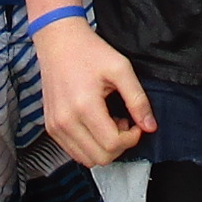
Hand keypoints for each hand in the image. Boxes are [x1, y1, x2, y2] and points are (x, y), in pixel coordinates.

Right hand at [31, 13, 153, 167]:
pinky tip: (95, 124)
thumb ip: (138, 100)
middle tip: (123, 122)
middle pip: (100, 158)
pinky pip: (74, 152)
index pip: (112, 145)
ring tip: (109, 123)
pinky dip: (89, 145)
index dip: (131, 138)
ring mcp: (55, 126)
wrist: (59, 41)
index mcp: (84, 106)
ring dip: (104, 147)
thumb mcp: (121, 69)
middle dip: (119, 145)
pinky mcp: (51, 127)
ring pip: (87, 159)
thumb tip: (150, 127)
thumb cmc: (90, 51)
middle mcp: (66, 121)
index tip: (134, 123)